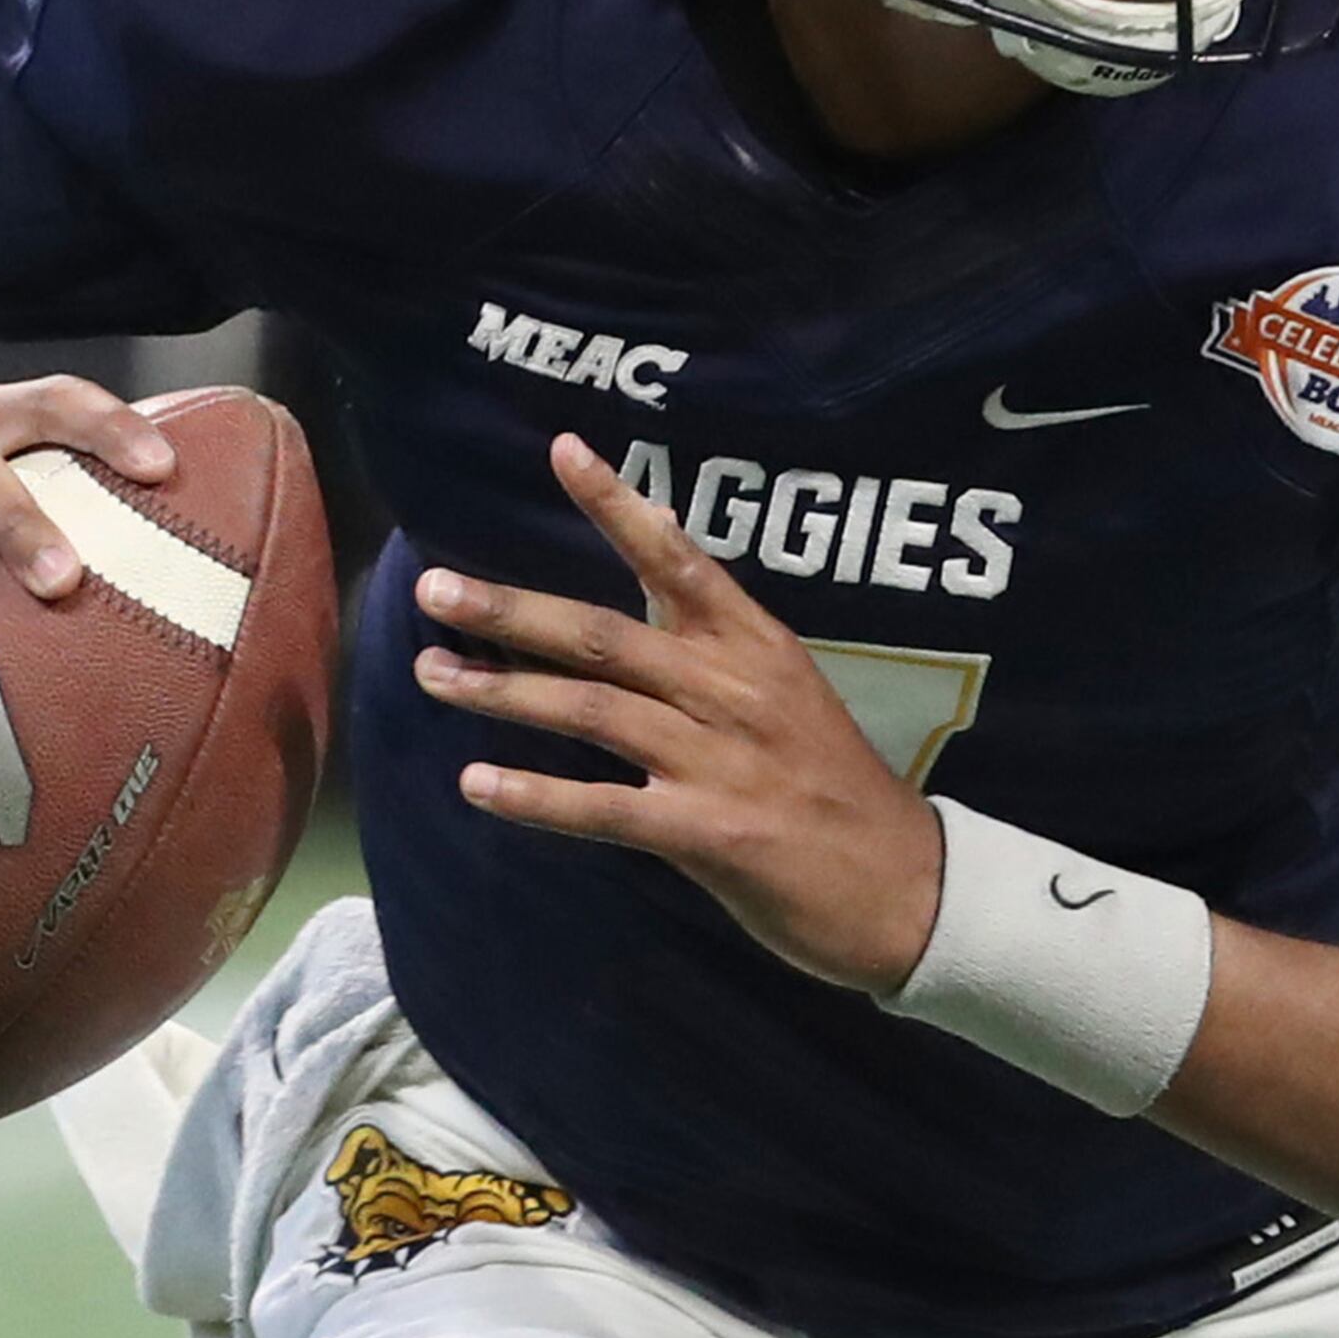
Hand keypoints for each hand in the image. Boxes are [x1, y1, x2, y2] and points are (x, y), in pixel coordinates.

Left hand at [413, 434, 947, 993]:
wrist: (906, 887)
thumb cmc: (836, 788)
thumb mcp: (790, 692)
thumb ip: (718, 641)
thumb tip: (652, 576)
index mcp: (758, 646)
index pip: (679, 557)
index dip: (618, 505)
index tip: (563, 450)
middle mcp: (733, 690)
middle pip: (605, 635)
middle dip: (512, 610)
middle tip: (435, 589)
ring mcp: (720, 760)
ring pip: (592, 710)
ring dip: (502, 691)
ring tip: (431, 675)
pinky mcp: (708, 833)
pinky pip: (605, 807)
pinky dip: (536, 796)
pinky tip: (477, 784)